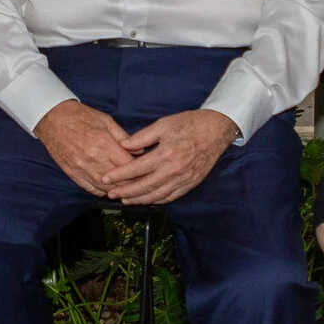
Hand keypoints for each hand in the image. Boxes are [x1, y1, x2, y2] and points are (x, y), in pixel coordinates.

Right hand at [33, 100, 139, 195]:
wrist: (53, 119)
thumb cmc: (81, 116)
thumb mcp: (106, 120)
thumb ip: (124, 137)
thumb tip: (140, 151)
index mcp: (104, 144)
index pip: (128, 165)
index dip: (140, 171)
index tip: (147, 172)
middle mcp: (93, 159)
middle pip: (119, 180)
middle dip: (132, 183)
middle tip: (141, 183)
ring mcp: (81, 169)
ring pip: (106, 188)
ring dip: (118, 190)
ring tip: (128, 189)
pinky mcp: (72, 174)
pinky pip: (91, 189)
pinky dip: (102, 191)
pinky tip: (110, 188)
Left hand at [109, 109, 239, 204]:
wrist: (216, 130)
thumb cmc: (189, 124)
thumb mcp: (164, 124)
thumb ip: (142, 136)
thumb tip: (123, 145)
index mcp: (165, 154)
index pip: (136, 169)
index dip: (119, 175)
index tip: (106, 178)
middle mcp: (173, 170)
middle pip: (144, 187)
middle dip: (125, 192)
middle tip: (111, 194)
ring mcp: (183, 179)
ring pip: (157, 195)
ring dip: (139, 199)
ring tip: (125, 199)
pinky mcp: (190, 183)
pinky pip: (171, 196)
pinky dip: (157, 200)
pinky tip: (148, 199)